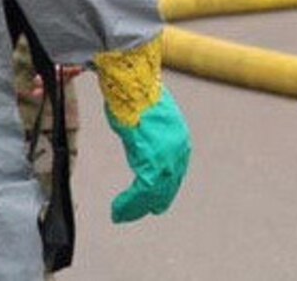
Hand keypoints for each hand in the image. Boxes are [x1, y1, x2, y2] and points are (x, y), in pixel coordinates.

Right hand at [96, 38, 191, 221]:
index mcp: (179, 138)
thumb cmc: (134, 92)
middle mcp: (178, 149)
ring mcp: (167, 155)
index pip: (174, 173)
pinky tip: (117, 210)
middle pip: (167, 187)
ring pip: (154, 193)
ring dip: (135, 207)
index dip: (160, 191)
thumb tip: (139, 141)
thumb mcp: (147, 117)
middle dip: (149, 203)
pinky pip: (142, 191)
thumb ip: (148, 135)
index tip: (149, 203)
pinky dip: (129, 204)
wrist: (132, 80)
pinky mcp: (152, 159)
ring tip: (120, 215)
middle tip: (131, 214)